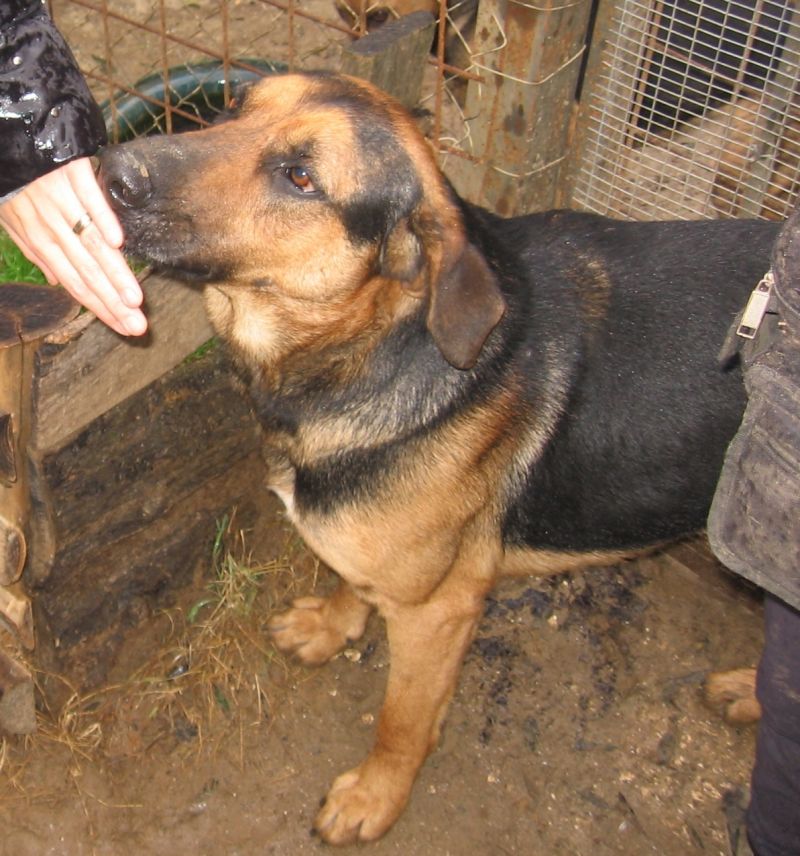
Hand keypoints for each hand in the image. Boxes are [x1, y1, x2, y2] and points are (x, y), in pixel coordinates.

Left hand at [0, 158, 146, 336]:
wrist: (8, 132)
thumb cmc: (9, 178)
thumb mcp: (11, 219)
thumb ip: (35, 250)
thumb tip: (57, 280)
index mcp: (38, 239)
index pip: (74, 283)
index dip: (98, 308)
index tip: (123, 328)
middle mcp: (50, 225)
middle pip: (86, 271)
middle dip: (113, 302)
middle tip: (138, 326)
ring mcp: (60, 199)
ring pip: (89, 243)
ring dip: (114, 273)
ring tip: (136, 299)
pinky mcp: (71, 172)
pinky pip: (88, 198)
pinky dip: (101, 219)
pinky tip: (118, 242)